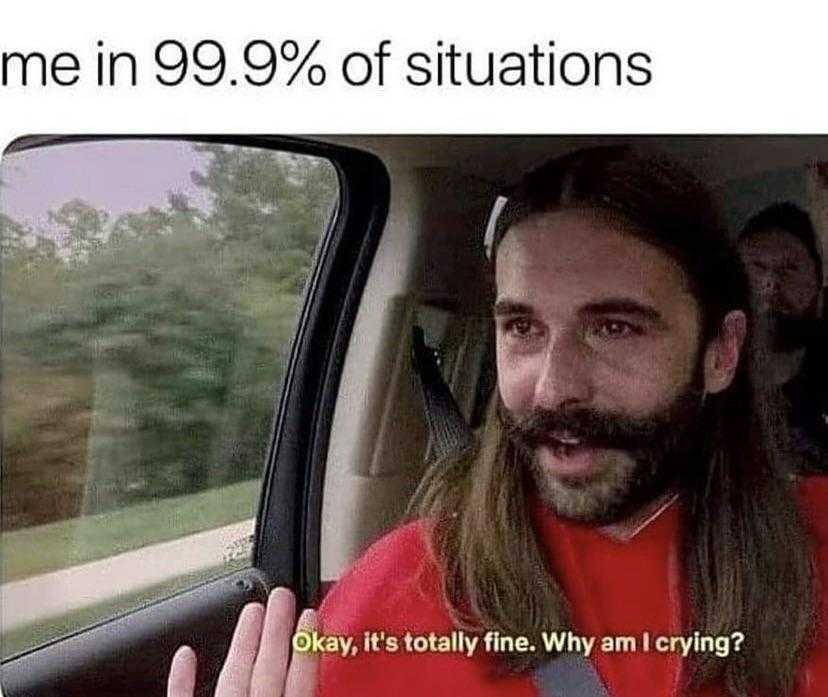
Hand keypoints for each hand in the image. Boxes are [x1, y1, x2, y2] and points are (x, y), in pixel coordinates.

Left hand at [167, 587, 318, 696]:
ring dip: (243, 642)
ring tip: (252, 610)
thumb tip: (329, 687)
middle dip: (277, 630)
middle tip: (283, 596)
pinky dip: (182, 678)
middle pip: (266, 673)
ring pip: (231, 678)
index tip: (311, 618)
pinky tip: (185, 654)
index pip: (299, 687)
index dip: (307, 651)